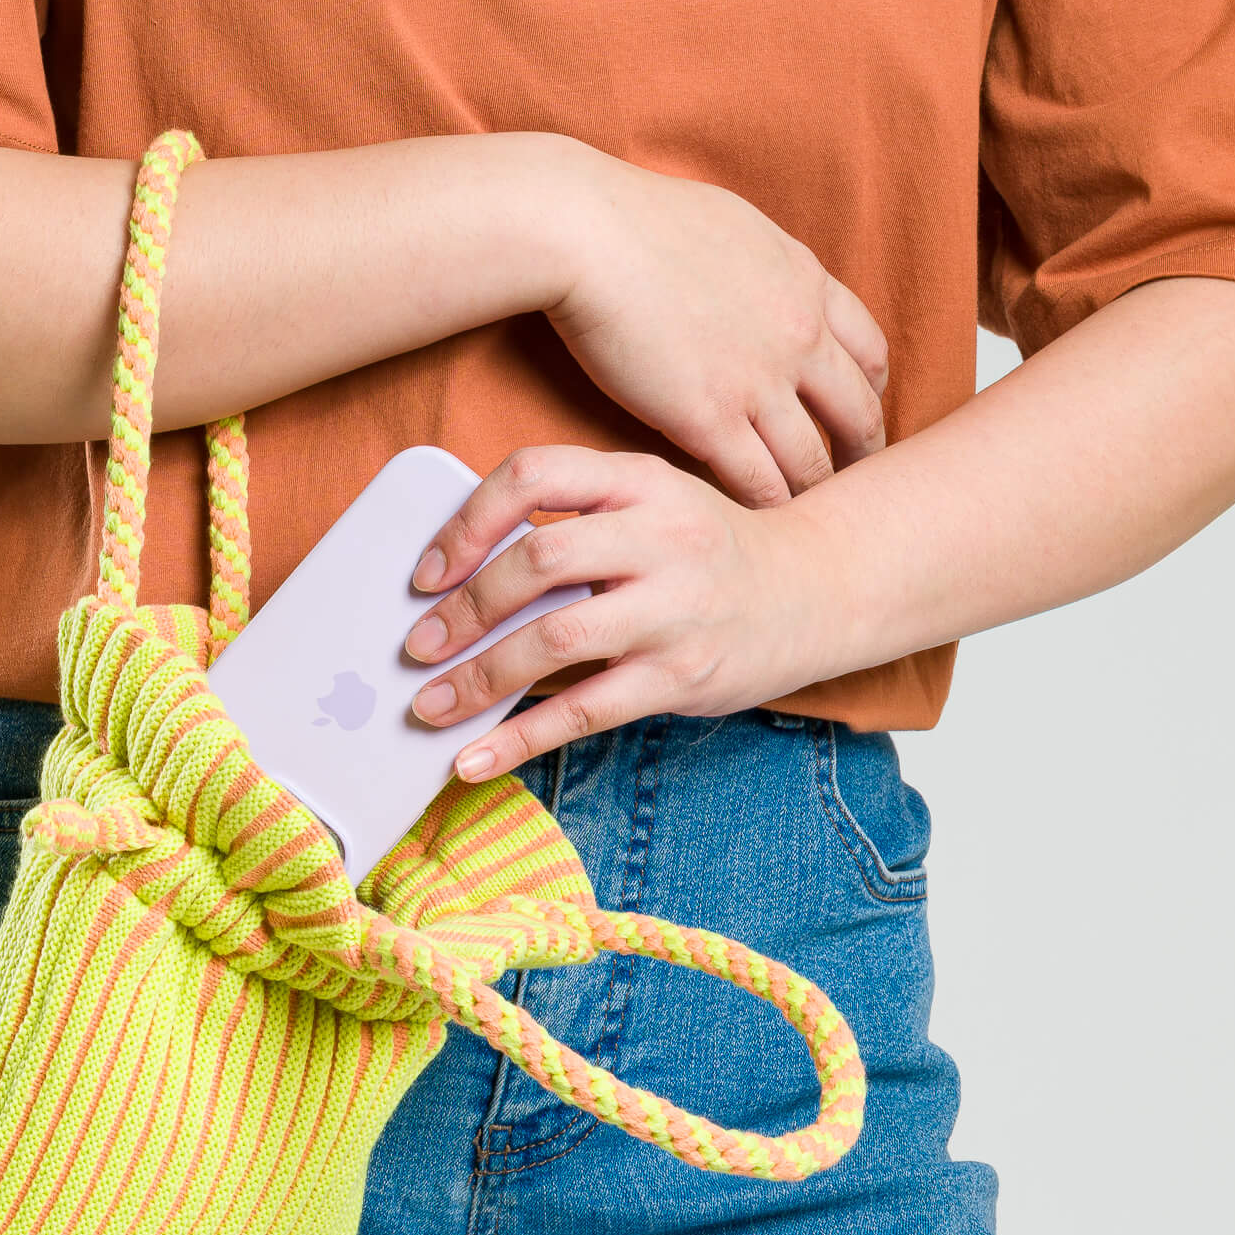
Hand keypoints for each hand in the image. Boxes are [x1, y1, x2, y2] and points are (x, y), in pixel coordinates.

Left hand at [402, 446, 850, 778]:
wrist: (818, 589)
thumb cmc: (706, 549)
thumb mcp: (649, 504)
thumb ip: (573, 520)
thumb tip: (458, 577)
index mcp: (637, 480)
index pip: (533, 476)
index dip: (466, 522)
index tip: (426, 573)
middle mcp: (658, 536)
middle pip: (538, 560)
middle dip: (464, 610)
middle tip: (417, 647)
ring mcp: (674, 608)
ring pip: (555, 639)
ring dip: (478, 678)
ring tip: (429, 706)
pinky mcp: (682, 676)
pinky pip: (586, 711)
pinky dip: (521, 739)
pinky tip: (475, 758)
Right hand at [546, 146, 888, 506]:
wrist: (588, 233)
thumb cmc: (635, 218)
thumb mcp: (732, 225)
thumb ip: (760, 264)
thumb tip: (754, 278)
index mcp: (806, 283)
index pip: (869, 351)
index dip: (869, 392)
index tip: (856, 415)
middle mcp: (799, 336)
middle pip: (858, 413)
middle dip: (861, 453)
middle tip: (852, 481)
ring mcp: (758, 382)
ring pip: (813, 460)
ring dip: (815, 493)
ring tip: (807, 521)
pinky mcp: (708, 419)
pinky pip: (758, 483)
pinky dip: (766, 510)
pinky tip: (755, 526)